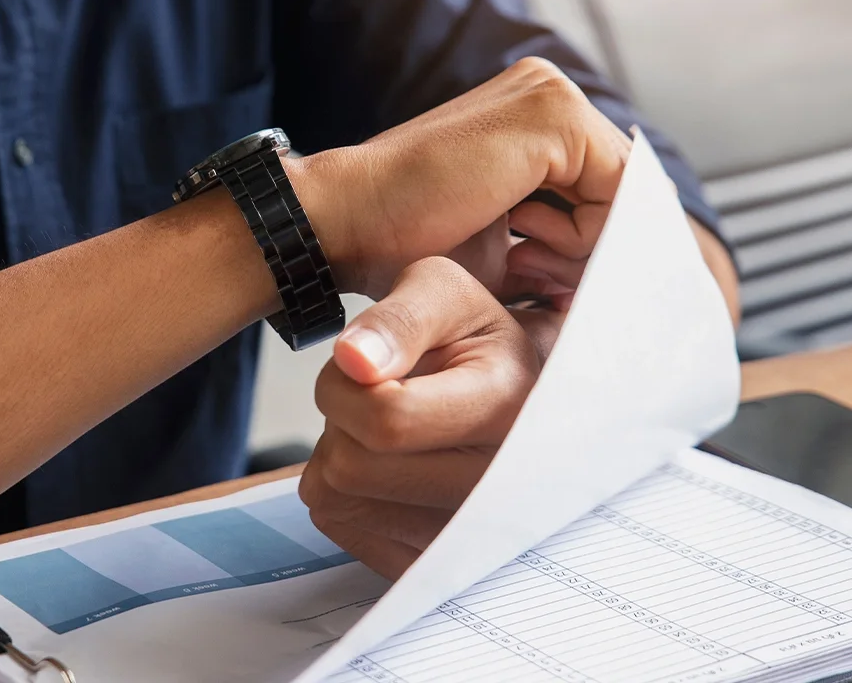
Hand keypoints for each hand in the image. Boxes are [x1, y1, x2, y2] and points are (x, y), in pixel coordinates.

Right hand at [291, 57, 631, 298]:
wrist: (347, 221)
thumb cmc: (405, 239)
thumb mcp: (503, 242)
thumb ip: (559, 245)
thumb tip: (614, 277)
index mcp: (530, 111)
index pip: (608, 182)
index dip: (601, 245)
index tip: (567, 289)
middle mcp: (545, 89)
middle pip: (621, 185)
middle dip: (597, 248)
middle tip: (541, 281)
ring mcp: (551, 94)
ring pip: (625, 191)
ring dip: (588, 247)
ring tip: (522, 260)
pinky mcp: (554, 114)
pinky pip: (620, 189)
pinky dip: (589, 237)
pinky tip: (527, 248)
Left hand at [299, 257, 548, 579]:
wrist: (503, 382)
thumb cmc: (470, 334)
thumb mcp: (442, 291)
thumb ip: (398, 319)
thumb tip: (354, 362)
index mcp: (511, 409)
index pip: (386, 421)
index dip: (344, 386)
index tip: (361, 364)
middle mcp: (501, 486)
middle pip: (353, 469)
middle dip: (340, 419)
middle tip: (379, 393)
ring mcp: (469, 535)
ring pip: (340, 501)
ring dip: (342, 454)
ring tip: (390, 427)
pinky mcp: (432, 559)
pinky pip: (342, 529)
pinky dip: (345, 492)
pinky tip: (386, 464)